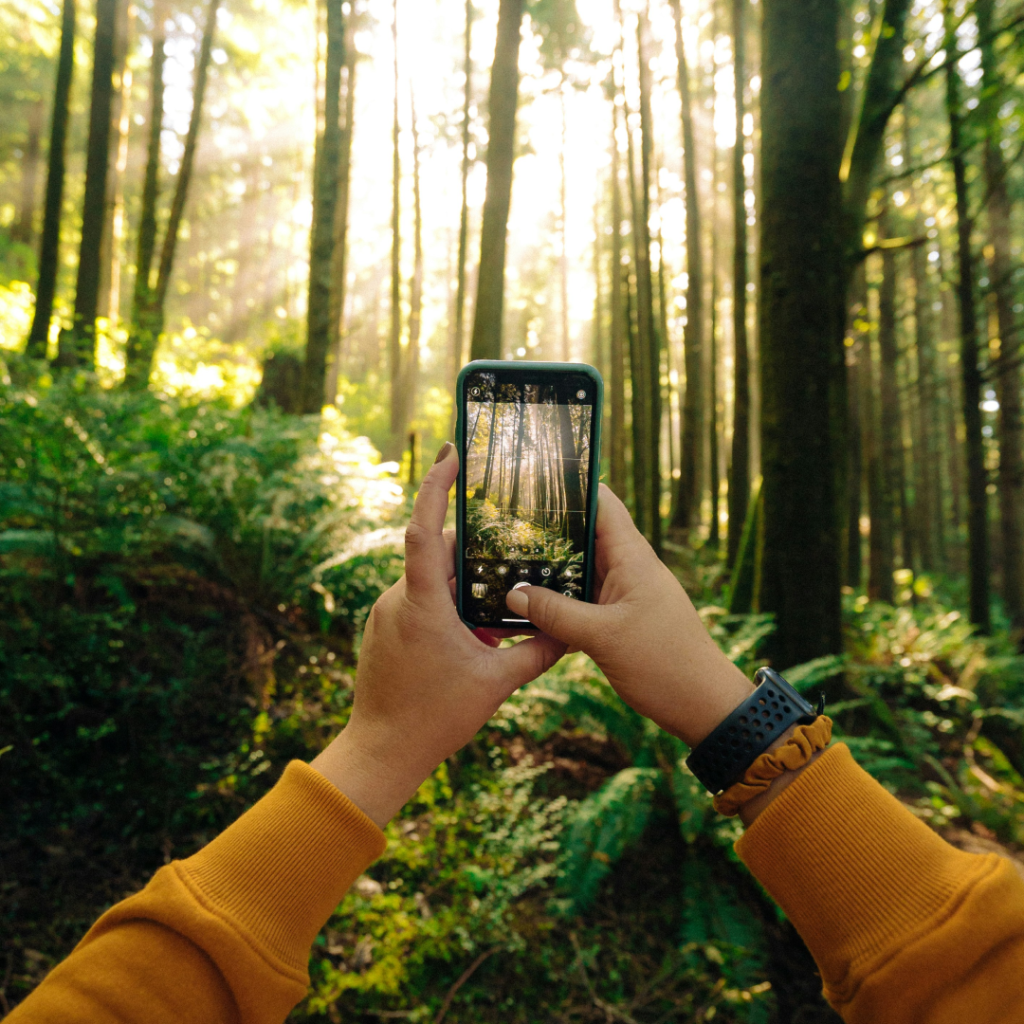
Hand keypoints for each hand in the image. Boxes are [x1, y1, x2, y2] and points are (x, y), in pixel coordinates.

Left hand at [311, 443, 565, 826]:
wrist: (381, 752)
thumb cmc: (434, 717)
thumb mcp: (496, 683)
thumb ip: (536, 652)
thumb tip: (571, 633)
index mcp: (422, 602)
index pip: (425, 529)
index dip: (436, 486)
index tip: (451, 452)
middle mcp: (397, 599)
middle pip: (438, 554)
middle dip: (475, 554)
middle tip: (511, 551)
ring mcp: (386, 613)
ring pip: (430, 580)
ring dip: (463, 587)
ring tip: (498, 607)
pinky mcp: (384, 629)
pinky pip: (419, 600)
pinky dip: (447, 605)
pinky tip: (473, 633)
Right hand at [504, 484, 752, 748]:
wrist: (704, 707)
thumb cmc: (666, 665)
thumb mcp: (603, 638)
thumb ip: (556, 613)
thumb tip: (513, 593)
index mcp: (633, 559)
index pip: (602, 504)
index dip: (573, 486)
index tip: (534, 477)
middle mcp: (629, 569)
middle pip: (584, 536)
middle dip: (548, 530)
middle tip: (503, 524)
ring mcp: (624, 594)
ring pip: (580, 571)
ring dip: (549, 569)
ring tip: (505, 561)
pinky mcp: (619, 619)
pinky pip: (582, 600)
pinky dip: (558, 601)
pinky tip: (528, 607)